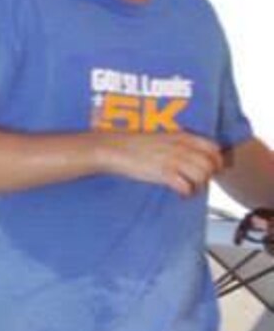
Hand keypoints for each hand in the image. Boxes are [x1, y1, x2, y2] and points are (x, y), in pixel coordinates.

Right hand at [99, 130, 223, 195]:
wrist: (113, 148)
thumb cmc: (133, 144)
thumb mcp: (162, 137)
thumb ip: (179, 144)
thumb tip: (192, 155)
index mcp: (182, 136)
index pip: (214, 147)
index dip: (216, 160)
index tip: (211, 168)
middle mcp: (181, 147)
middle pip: (211, 164)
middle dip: (209, 175)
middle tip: (199, 182)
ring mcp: (173, 160)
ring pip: (202, 176)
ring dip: (199, 186)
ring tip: (190, 189)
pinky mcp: (164, 173)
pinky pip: (186, 187)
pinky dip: (186, 193)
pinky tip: (180, 193)